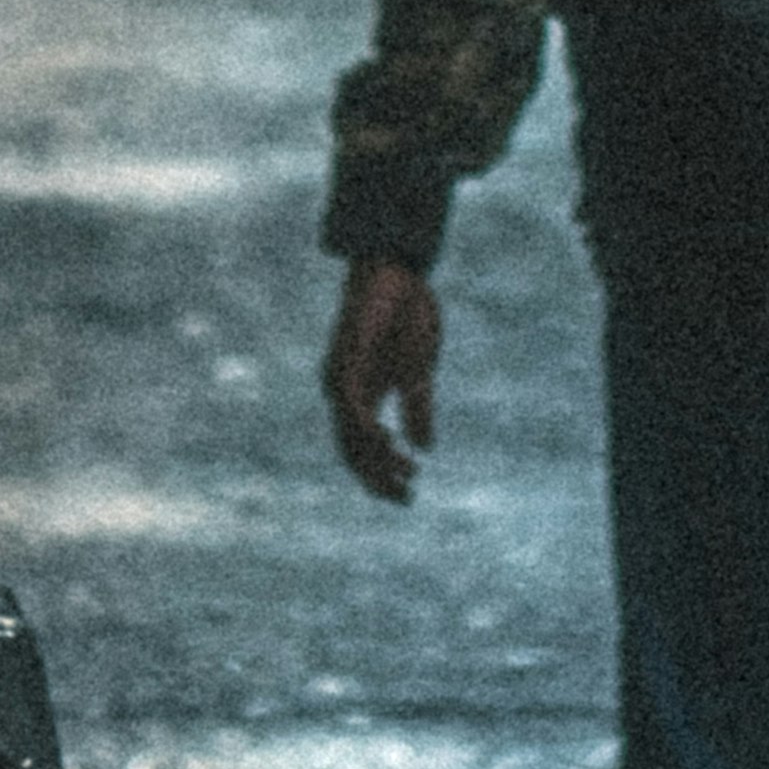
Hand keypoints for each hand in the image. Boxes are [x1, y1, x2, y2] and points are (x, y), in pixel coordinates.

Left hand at [323, 257, 441, 504]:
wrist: (397, 270)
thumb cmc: (407, 314)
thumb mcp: (420, 370)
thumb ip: (418, 407)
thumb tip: (425, 447)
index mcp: (364, 395)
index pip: (364, 450)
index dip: (381, 476)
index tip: (408, 493)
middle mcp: (345, 391)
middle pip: (352, 452)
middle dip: (377, 479)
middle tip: (406, 497)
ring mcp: (342, 376)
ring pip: (348, 435)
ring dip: (376, 459)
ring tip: (405, 474)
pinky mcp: (346, 360)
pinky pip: (350, 405)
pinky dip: (366, 428)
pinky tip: (386, 440)